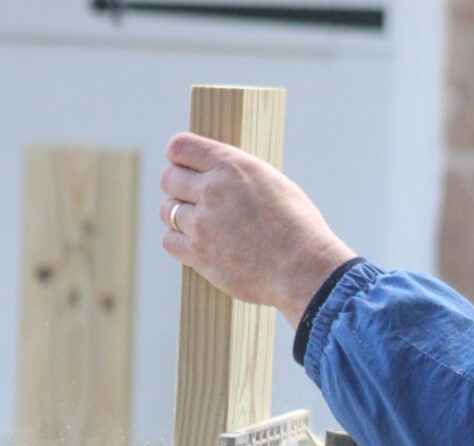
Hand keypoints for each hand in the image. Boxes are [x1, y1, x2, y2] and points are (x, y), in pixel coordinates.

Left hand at [159, 132, 355, 323]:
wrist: (305, 269)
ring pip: (168, 211)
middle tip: (195, 200)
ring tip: (202, 225)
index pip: (180, 148)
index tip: (186, 168)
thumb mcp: (273, 184)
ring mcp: (203, 224)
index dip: (179, 158)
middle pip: (169, 179)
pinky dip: (180, 242)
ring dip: (180, 216)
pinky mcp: (199, 255)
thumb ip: (238, 175)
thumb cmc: (299, 228)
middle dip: (179, 187)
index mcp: (233, 166)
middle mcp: (213, 190)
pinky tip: (199, 244)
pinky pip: (170, 240)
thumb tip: (214, 173)